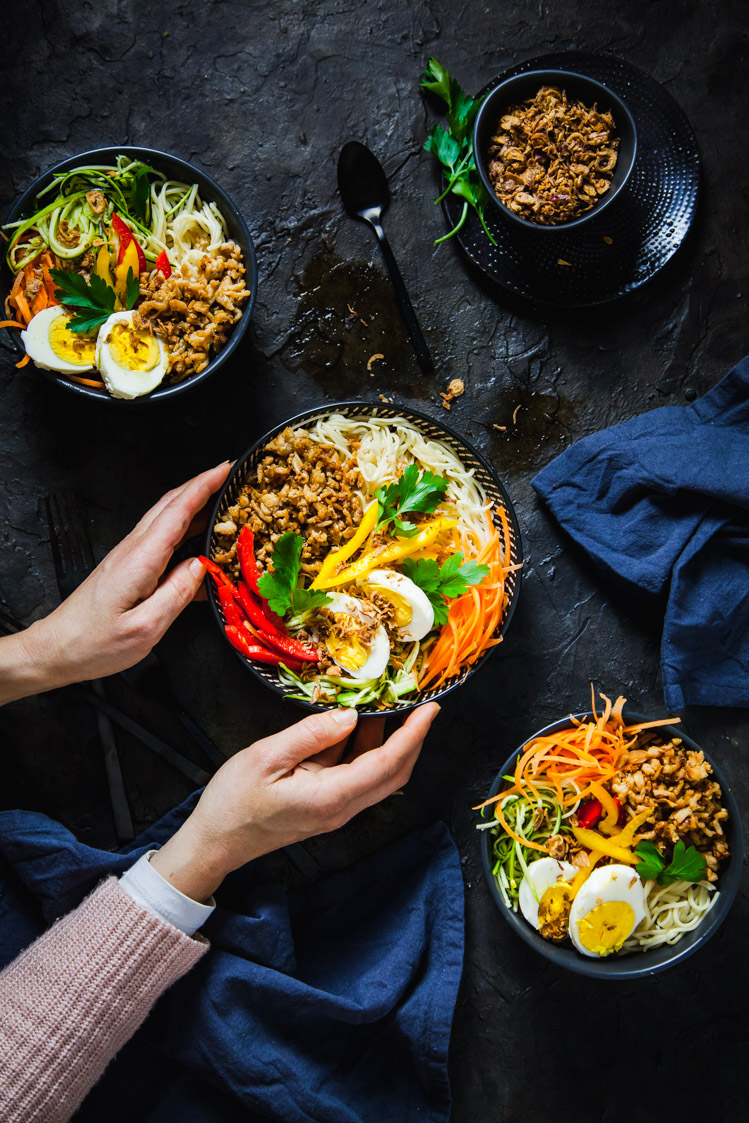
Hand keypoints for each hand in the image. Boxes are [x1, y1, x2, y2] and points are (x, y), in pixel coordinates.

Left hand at [0, 462, 230, 702]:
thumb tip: (201, 568)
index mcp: (139, 559)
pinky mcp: (127, 567)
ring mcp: (128, 556)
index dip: (205, 486)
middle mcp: (133, 550)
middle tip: (230, 477)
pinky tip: (199, 542)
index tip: (226, 468)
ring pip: (165, 519)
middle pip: (171, 505)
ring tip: (222, 505)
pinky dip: (184, 529)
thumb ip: (177, 595)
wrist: (56, 649)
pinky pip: (161, 539)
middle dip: (202, 485)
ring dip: (193, 505)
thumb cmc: (93, 644)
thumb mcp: (145, 628)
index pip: (178, 511)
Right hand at [150, 703, 439, 901]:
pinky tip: (357, 724)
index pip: (387, 763)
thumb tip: (349, 714)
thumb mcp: (266, 757)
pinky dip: (368, 750)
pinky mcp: (327, 805)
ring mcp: (337, 809)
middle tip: (420, 703)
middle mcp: (343, 807)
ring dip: (391, 742)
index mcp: (332, 796)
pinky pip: (359, 776)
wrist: (216, 842)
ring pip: (379, 775)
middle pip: (395, 773)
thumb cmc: (233, 802)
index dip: (413, 734)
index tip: (431, 708)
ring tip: (390, 705)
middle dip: (413, 738)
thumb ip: (311, 734)